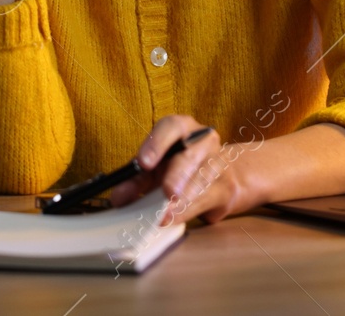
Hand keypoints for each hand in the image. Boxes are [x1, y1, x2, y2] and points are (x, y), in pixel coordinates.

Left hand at [110, 115, 252, 226]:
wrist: (220, 176)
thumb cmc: (181, 167)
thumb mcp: (156, 169)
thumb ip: (137, 180)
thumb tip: (118, 197)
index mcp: (183, 128)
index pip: (171, 126)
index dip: (156, 143)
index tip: (143, 163)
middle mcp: (203, 140)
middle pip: (190, 155)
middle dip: (176, 175)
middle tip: (167, 192)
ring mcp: (218, 162)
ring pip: (200, 181)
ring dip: (182, 200)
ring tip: (164, 215)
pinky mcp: (226, 187)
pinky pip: (206, 199)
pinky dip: (187, 211)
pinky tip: (174, 218)